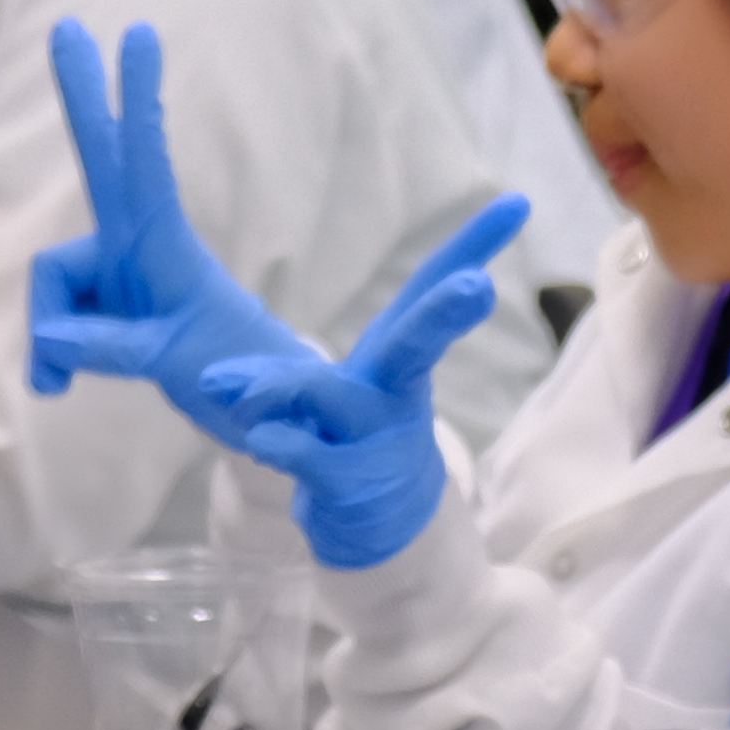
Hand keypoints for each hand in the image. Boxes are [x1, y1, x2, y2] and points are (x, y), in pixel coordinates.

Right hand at [27, 16, 324, 406]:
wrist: (254, 410)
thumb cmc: (233, 374)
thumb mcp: (177, 365)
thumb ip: (114, 349)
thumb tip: (49, 341)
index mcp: (163, 245)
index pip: (146, 159)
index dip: (137, 101)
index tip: (143, 34)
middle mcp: (132, 247)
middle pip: (98, 160)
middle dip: (81, 97)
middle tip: (67, 26)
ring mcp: (115, 275)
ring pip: (51, 289)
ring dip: (48, 338)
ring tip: (59, 389)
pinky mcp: (103, 309)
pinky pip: (55, 323)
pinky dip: (50, 355)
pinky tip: (57, 388)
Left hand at [196, 196, 526, 567]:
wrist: (381, 527)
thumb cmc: (353, 440)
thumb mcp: (339, 391)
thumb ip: (288, 372)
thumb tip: (211, 367)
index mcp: (399, 358)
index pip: (435, 288)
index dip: (476, 243)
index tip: (518, 202)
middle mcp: (395, 392)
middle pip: (419, 341)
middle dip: (446, 312)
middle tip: (479, 288)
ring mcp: (377, 440)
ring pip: (330, 394)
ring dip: (275, 384)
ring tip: (221, 384)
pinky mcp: (351, 483)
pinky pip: (304, 452)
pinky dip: (273, 441)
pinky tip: (258, 441)